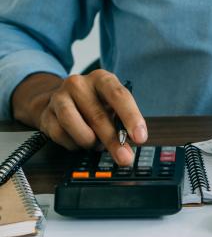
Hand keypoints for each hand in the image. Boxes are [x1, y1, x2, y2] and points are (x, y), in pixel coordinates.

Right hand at [12, 70, 146, 164]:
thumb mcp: (112, 108)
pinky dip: (74, 144)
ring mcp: (59, 97)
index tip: (140, 137)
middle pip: (98, 116)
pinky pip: (60, 135)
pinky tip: (79, 141)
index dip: (131, 118)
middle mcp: (79, 84)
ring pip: (74, 125)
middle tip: (124, 158)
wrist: (60, 102)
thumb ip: (121, 125)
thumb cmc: (95, 105)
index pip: (119, 96)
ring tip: (96, 145)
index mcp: (102, 79)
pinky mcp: (47, 113)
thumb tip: (127, 148)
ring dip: (89, 142)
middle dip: (113, 141)